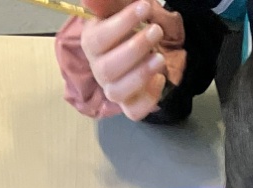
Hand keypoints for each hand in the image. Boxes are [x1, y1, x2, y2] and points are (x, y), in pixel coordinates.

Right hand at [72, 0, 185, 121]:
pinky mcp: (129, 102)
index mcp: (93, 42)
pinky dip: (148, 99)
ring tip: (160, 58)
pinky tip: (159, 80)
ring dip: (140, 74)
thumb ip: (106, 2)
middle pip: (107, 69)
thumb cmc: (133, 19)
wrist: (148, 38)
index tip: (143, 7)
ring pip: (117, 92)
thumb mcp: (121, 4)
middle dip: (134, 49)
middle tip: (156, 31)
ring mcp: (113, 88)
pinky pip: (134, 111)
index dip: (121, 25)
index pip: (97, 40)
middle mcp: (99, 68)